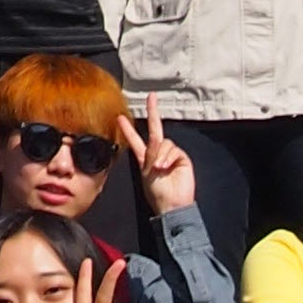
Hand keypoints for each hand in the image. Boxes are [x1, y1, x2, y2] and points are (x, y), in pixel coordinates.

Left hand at [122, 95, 193, 213]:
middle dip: (153, 112)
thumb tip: (155, 144)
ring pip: (163, 143)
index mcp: (145, 159)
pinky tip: (166, 167)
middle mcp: (158, 154)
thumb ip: (149, 156)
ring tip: (159, 168)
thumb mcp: (147, 173)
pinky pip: (173, 149)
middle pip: (155, 129)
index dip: (128, 129)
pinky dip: (168, 157)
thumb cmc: (157, 194)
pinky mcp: (182, 158)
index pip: (136, 140)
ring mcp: (170, 155)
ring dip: (159, 155)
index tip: (120, 118)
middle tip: (151, 97)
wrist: (171, 205)